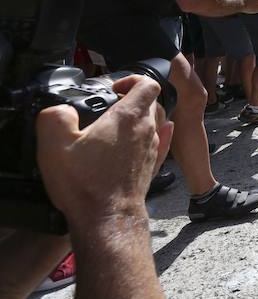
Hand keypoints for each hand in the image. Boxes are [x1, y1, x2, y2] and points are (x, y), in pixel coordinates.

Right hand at [35, 75, 173, 222]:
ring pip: (155, 123)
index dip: (132, 79)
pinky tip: (145, 138)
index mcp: (129, 117)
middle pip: (151, 103)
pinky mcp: (152, 167)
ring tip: (115, 127)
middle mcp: (147, 130)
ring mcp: (152, 149)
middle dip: (133, 99)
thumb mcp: (55, 144)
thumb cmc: (86, 183)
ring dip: (139, 120)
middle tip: (109, 107)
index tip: (113, 88)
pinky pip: (161, 143)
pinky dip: (154, 136)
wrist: (106, 218)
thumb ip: (56, 116)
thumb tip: (62, 110)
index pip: (147, 84)